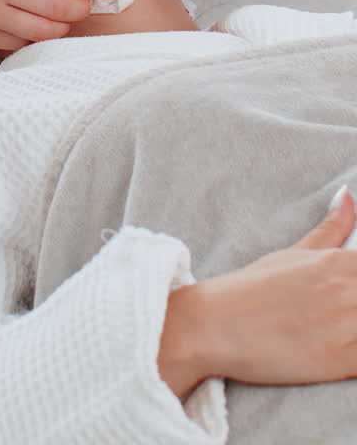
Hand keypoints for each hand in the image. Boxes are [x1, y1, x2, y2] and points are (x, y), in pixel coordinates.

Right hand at [190, 188, 356, 386]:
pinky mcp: (340, 361)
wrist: (214, 327)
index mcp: (339, 262)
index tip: (352, 290)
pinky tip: (343, 351)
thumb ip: (331, 228)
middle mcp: (347, 290)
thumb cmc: (252, 289)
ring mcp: (346, 326)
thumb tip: (347, 195)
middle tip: (345, 309)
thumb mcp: (293, 254)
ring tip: (342, 328)